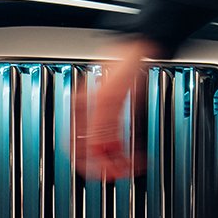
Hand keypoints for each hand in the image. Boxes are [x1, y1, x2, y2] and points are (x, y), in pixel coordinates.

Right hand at [78, 35, 163, 178]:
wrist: (142, 43)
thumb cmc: (125, 60)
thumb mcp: (112, 96)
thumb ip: (102, 124)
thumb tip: (97, 149)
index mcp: (80, 107)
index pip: (74, 147)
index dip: (90, 164)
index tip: (107, 174)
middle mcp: (88, 112)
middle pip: (88, 151)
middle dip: (104, 166)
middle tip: (120, 173)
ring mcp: (102, 112)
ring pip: (103, 148)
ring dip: (116, 160)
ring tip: (130, 166)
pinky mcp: (117, 111)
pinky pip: (116, 139)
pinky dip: (124, 151)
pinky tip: (134, 154)